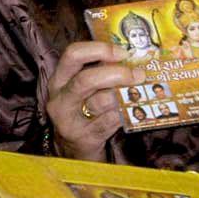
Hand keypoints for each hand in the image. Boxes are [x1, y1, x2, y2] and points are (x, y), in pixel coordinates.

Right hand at [45, 42, 140, 161]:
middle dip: (116, 74)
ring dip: (125, 95)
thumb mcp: (82, 89)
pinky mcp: (85, 137)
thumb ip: (100, 71)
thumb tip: (132, 57)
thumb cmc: (82, 110)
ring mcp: (70, 120)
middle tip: (137, 74)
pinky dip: (126, 112)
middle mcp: (60, 99)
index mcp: (59, 80)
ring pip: (100, 102)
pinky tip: (134, 109)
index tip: (122, 52)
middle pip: (85, 80)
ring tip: (140, 91)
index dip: (99, 49)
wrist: (72, 147)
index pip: (73, 54)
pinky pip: (111, 120)